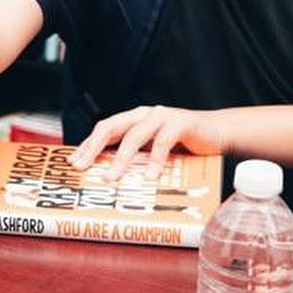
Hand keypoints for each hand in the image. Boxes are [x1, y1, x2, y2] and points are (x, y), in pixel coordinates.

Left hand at [70, 105, 228, 178]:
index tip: (73, 162)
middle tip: (82, 167)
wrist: (219, 132)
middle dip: (94, 148)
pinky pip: (163, 142)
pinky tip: (150, 177)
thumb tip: (109, 176)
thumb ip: (136, 155)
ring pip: (134, 136)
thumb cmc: (184, 144)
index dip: (87, 145)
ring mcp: (162, 116)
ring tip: (111, 178)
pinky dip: (155, 160)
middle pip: (111, 127)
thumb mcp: (154, 150)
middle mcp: (144, 114)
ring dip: (121, 159)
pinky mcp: (181, 122)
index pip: (104, 129)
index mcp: (134, 119)